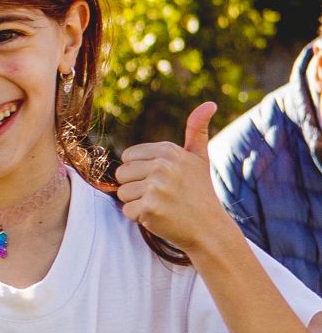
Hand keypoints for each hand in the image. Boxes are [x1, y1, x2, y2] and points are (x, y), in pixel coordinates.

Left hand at [116, 101, 231, 257]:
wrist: (210, 228)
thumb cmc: (200, 192)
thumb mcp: (200, 159)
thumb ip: (197, 131)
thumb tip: (208, 104)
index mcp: (169, 151)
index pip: (128, 157)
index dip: (140, 171)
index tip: (162, 180)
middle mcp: (163, 165)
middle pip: (121, 174)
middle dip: (136, 187)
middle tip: (162, 195)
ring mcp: (156, 186)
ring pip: (122, 193)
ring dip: (137, 203)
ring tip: (162, 205)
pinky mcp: (150, 207)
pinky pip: (127, 210)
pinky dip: (139, 217)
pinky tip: (160, 217)